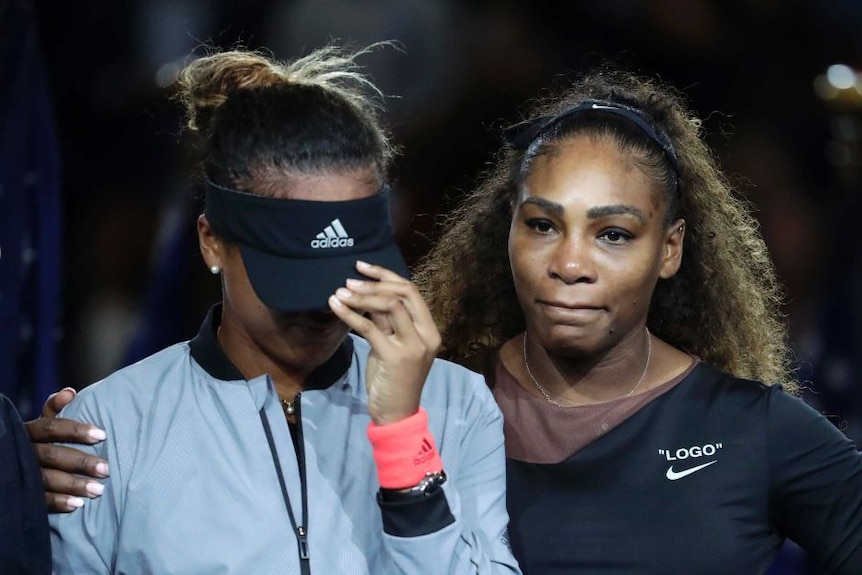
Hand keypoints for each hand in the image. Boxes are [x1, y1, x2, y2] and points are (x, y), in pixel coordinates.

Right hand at [24, 388, 108, 511]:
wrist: (11, 465)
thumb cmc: (37, 441)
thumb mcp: (41, 425)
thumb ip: (54, 409)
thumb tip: (69, 392)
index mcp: (28, 431)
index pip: (51, 426)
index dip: (75, 430)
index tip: (102, 435)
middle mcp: (22, 451)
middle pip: (52, 455)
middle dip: (80, 462)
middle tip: (107, 469)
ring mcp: (19, 473)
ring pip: (46, 479)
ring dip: (73, 485)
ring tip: (99, 491)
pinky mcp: (20, 493)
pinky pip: (38, 500)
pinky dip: (58, 502)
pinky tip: (77, 505)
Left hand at [328, 261, 440, 424]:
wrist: (396, 414)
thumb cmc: (393, 380)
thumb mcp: (392, 346)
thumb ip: (387, 322)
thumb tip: (368, 296)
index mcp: (429, 329)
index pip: (411, 291)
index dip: (386, 275)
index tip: (363, 267)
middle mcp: (426, 335)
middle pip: (404, 293)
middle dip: (375, 282)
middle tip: (349, 280)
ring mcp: (413, 346)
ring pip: (390, 305)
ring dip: (362, 296)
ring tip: (340, 292)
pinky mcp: (395, 356)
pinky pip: (370, 327)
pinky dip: (350, 314)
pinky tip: (335, 307)